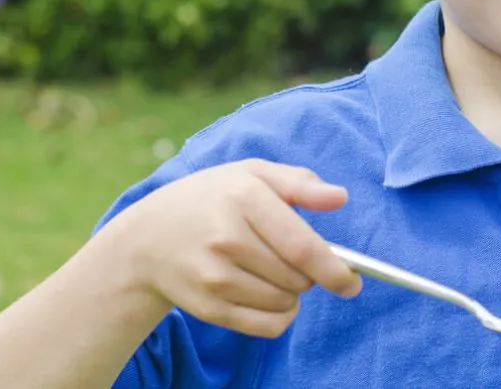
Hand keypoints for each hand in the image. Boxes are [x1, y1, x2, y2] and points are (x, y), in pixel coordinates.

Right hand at [113, 158, 362, 338]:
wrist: (147, 238)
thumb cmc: (212, 198)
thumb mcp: (251, 173)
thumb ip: (299, 182)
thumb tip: (340, 198)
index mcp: (244, 197)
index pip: (303, 246)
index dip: (336, 269)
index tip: (353, 280)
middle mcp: (227, 238)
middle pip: (298, 278)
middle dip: (311, 274)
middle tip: (293, 257)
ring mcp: (214, 276)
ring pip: (285, 303)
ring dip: (293, 293)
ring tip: (272, 270)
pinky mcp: (207, 307)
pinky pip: (265, 326)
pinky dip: (279, 317)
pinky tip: (270, 297)